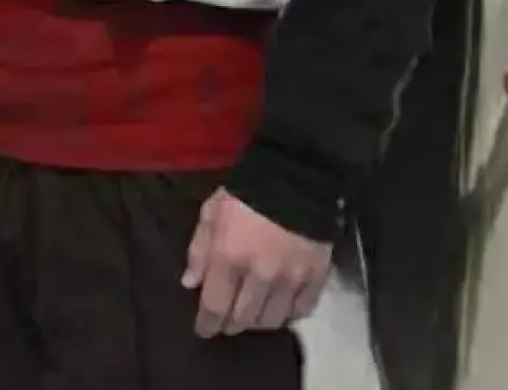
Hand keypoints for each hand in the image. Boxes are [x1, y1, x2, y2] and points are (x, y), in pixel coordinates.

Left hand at [183, 189, 332, 336]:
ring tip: (252, 315)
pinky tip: (282, 309)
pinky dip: (290, 314)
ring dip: (258, 322)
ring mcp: (291, 278)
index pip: (214, 305)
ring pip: (273, 320)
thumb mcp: (211, 213)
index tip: (205, 330)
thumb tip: (190, 284)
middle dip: (231, 324)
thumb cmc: (244, 192)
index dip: (208, 323)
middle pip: (243, 318)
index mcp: (228, 258)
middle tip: (227, 323)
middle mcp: (259, 275)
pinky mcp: (317, 276)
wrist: (296, 177)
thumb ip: (199, 250)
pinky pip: (302, 309)